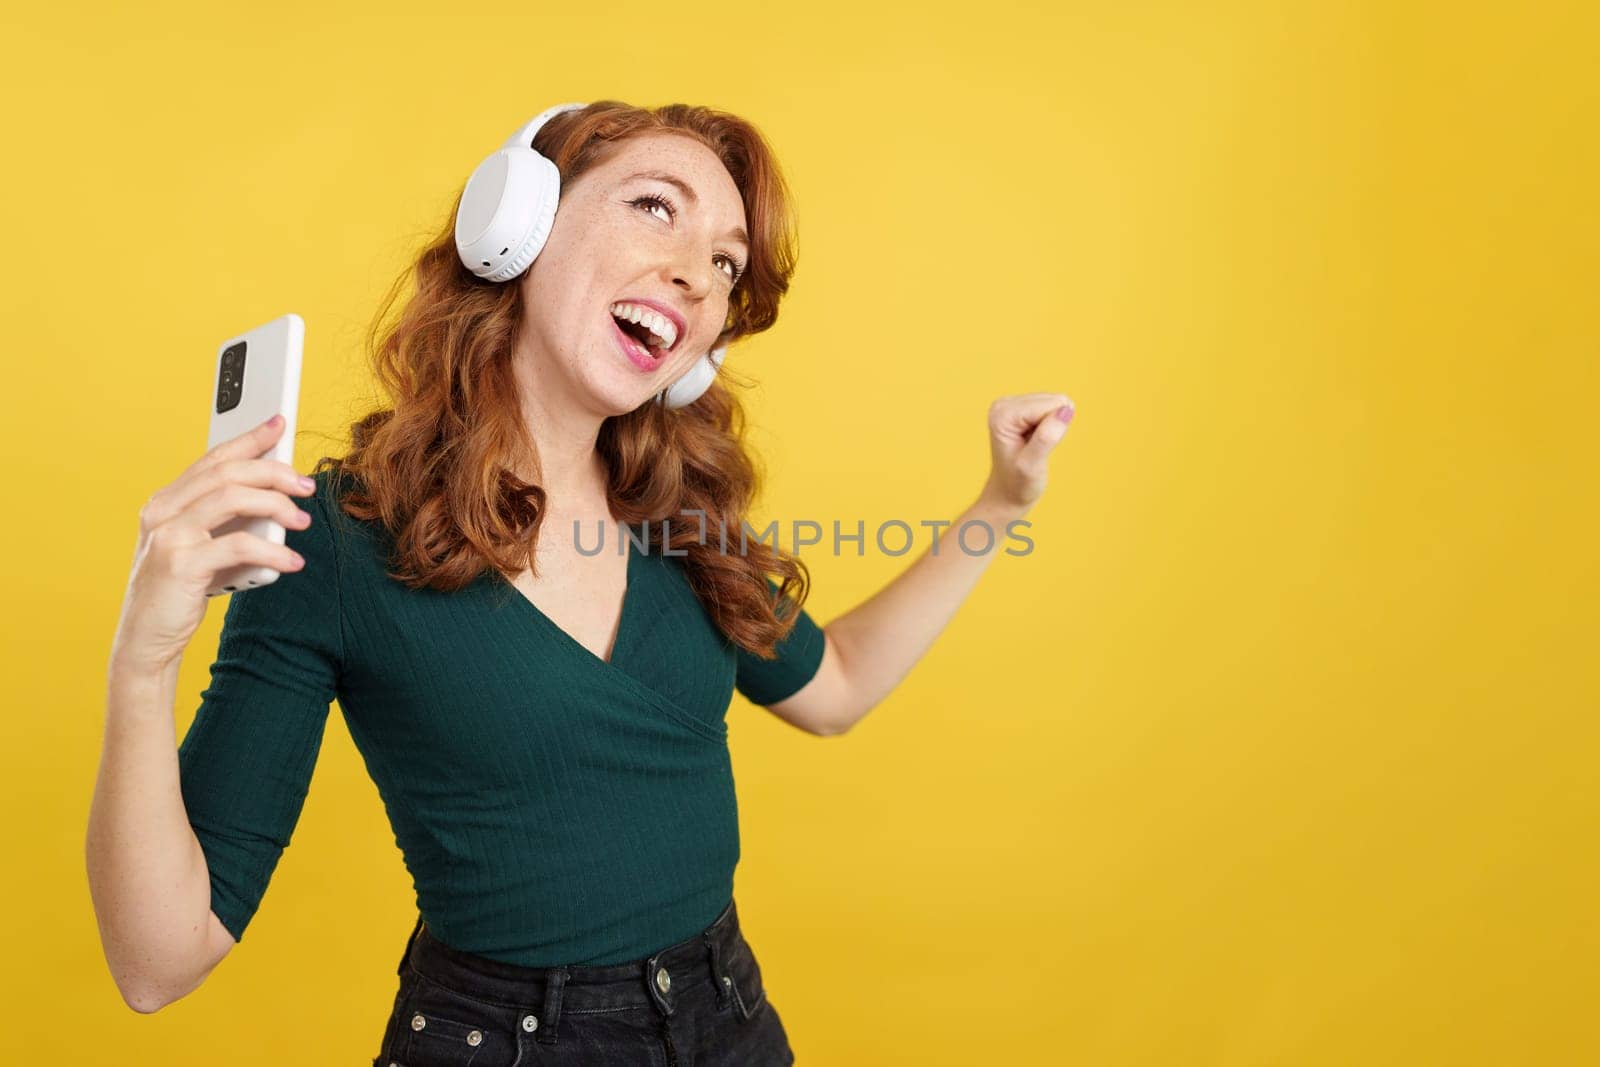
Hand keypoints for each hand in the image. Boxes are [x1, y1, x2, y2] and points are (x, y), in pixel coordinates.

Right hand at [109, 415, 316, 674]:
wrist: (146, 641)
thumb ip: (228, 521)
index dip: (248, 439)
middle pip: (227, 473)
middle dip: (273, 472)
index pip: (213, 459)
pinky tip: (292, 563)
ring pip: (232, 498)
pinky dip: (272, 552)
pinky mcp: (180, 565)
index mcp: (166, 503)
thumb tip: (277, 495)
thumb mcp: (204, 548)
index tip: (279, 423)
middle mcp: (162, 512)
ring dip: (276, 505)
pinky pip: (238, 545)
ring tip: (303, 521)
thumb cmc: (180, 592)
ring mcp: (168, 536)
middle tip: (306, 485)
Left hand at [976, 392, 1074, 519]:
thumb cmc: (1018, 484)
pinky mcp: (1022, 408)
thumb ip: (1047, 437)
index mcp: (1003, 414)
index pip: (1050, 406)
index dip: (1052, 430)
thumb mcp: (1033, 465)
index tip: (1036, 448)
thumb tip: (1066, 410)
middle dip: (1052, 426)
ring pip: (1055, 403)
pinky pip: (1052, 407)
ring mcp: (1012, 404)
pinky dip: (1049, 426)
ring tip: (1034, 445)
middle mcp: (1004, 404)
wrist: (1007, 494)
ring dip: (1051, 427)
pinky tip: (1034, 440)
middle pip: (1053, 401)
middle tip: (1036, 448)